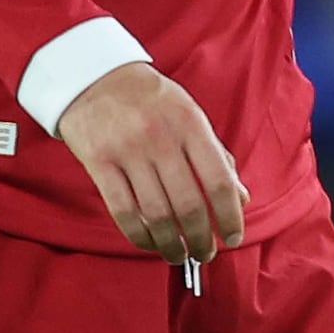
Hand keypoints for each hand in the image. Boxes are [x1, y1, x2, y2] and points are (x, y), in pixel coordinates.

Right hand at [60, 61, 245, 260]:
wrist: (93, 77)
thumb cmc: (150, 99)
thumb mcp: (190, 115)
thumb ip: (216, 156)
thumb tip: (240, 198)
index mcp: (191, 125)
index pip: (219, 181)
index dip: (230, 216)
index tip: (232, 237)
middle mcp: (161, 138)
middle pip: (188, 204)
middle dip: (201, 239)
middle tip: (205, 253)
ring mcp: (127, 151)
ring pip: (156, 214)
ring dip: (172, 244)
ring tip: (180, 255)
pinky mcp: (98, 162)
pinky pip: (123, 211)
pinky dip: (140, 236)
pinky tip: (151, 244)